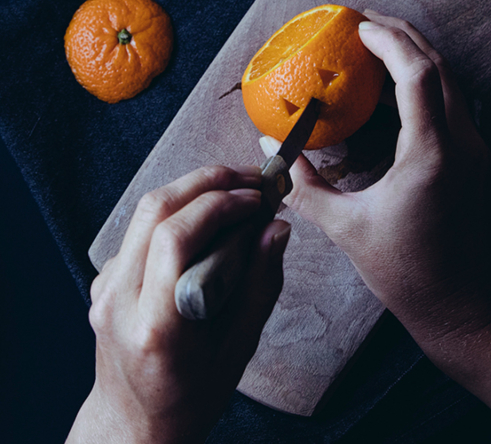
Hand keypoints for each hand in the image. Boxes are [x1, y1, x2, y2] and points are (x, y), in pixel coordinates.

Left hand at [67, 165, 289, 443]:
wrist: (132, 427)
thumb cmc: (190, 398)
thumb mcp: (239, 349)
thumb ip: (260, 284)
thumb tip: (277, 227)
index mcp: (155, 325)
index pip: (177, 236)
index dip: (222, 204)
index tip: (260, 199)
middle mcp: (120, 299)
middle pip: (157, 209)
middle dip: (209, 181)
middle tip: (252, 180)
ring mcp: (105, 287)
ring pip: (146, 210)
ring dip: (194, 189)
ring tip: (237, 190)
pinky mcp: (104, 279)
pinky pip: (142, 229)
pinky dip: (179, 212)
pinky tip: (209, 222)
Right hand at [270, 13, 490, 344]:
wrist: (465, 307)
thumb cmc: (407, 272)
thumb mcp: (347, 229)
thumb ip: (304, 186)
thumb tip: (269, 149)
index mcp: (431, 155)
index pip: (417, 74)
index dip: (388, 42)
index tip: (358, 27)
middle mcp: (462, 143)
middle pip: (438, 65)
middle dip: (403, 35)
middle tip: (365, 22)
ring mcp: (475, 149)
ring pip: (449, 81)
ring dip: (415, 56)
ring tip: (376, 46)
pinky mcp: (475, 158)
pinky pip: (451, 102)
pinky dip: (424, 83)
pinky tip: (393, 89)